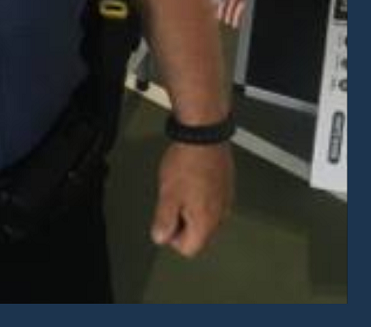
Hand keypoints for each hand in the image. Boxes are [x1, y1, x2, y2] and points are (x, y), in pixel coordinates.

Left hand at [150, 141, 232, 256]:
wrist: (204, 138)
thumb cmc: (187, 163)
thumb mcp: (167, 194)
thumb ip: (163, 220)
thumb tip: (160, 237)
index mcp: (206, 222)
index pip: (189, 249)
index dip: (172, 237)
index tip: (164, 221)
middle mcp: (220, 217)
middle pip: (199, 236)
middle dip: (182, 223)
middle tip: (171, 201)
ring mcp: (226, 203)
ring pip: (205, 219)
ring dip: (190, 210)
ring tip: (180, 188)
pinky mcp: (226, 189)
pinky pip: (212, 203)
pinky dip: (200, 197)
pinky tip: (191, 181)